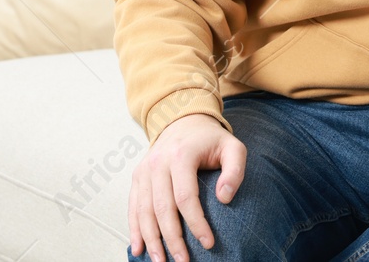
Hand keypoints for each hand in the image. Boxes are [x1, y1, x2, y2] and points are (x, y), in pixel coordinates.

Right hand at [128, 113, 246, 261]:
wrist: (183, 121)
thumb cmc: (211, 140)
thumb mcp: (233, 147)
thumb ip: (235, 170)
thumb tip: (225, 198)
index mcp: (181, 155)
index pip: (185, 197)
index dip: (196, 223)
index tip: (208, 243)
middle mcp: (157, 163)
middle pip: (162, 208)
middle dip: (172, 238)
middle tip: (183, 261)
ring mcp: (144, 171)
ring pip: (144, 211)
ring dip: (152, 240)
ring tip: (161, 261)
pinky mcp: (137, 177)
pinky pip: (133, 207)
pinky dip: (135, 230)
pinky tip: (139, 249)